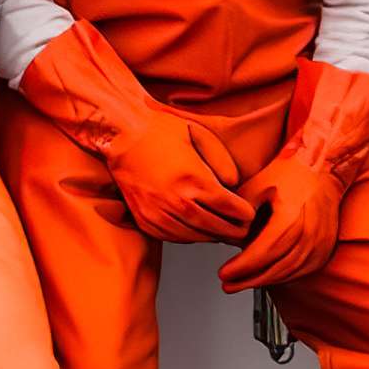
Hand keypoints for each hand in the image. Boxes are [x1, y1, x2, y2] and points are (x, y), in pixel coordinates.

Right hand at [16, 20, 252, 243]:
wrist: (120, 134)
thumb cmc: (159, 130)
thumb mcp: (199, 134)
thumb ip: (223, 161)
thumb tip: (234, 186)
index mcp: (193, 181)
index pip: (232, 210)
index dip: (245, 213)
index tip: (248, 212)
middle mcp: (176, 202)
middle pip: (218, 229)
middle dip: (235, 231)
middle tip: (242, 229)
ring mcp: (158, 214)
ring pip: (197, 237)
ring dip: (212, 235)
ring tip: (222, 230)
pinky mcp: (145, 220)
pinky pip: (174, 238)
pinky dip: (189, 236)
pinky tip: (196, 228)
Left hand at [217, 59, 368, 292]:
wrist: (322, 167)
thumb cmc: (290, 173)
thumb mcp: (256, 186)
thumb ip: (240, 214)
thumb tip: (226, 238)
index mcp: (290, 218)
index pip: (263, 253)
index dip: (242, 267)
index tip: (224, 273)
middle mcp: (309, 234)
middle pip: (276, 268)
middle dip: (249, 280)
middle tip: (228, 284)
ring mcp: (321, 243)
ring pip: (290, 273)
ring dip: (264, 281)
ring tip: (242, 283)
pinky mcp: (326, 247)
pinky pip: (303, 270)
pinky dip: (283, 276)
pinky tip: (267, 277)